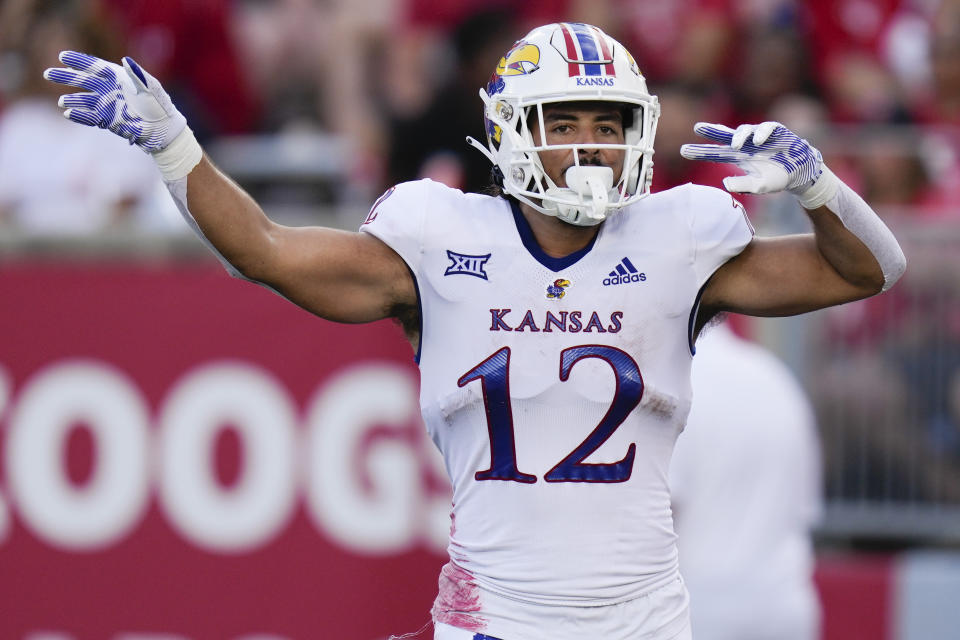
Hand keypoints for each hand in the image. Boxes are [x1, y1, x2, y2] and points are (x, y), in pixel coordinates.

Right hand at [44, 51, 185, 152]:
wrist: (163, 129)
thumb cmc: (160, 105)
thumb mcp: (152, 88)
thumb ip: (138, 74)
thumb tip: (125, 60)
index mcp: (118, 77)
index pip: (94, 66)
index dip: (78, 61)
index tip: (62, 56)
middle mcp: (109, 89)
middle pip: (82, 80)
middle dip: (65, 77)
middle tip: (48, 74)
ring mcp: (107, 105)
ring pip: (83, 100)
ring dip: (71, 99)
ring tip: (62, 101)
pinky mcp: (108, 120)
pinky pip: (89, 117)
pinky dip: (79, 115)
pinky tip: (68, 114)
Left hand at [680, 122, 823, 195]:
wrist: (801, 172)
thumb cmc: (777, 178)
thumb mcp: (759, 186)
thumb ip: (743, 185)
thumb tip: (725, 183)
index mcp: (739, 157)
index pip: (715, 153)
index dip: (700, 151)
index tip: (683, 151)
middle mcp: (746, 144)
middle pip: (725, 135)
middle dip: (711, 131)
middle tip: (696, 127)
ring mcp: (760, 137)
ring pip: (744, 130)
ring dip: (738, 136)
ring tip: (736, 146)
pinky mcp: (776, 132)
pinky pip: (767, 128)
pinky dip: (761, 133)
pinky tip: (757, 141)